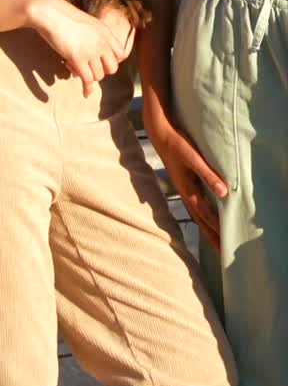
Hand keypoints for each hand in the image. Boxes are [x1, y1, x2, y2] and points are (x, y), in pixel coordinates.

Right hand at [27, 0, 133, 96]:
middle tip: (89, 68)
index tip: (103, 64)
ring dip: (88, 76)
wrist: (50, 13)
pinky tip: (85, 93)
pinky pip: (87, 80)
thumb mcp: (86, 23)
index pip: (121, 54)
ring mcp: (91, 51)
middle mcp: (102, 42)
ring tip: (75, 68)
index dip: (112, 61)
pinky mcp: (78, 59)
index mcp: (105, 32)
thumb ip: (94, 36)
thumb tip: (92, 50)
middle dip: (102, 71)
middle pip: (112, 68)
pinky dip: (87, 88)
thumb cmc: (62, 15)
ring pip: (98, 76)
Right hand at [142, 104, 226, 250]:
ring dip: (208, 228)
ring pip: (197, 214)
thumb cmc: (177, 144)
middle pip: (201, 220)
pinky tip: (206, 216)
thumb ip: (208, 175)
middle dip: (212, 236)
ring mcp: (183, 188)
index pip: (205, 215)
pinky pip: (195, 205)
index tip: (227, 243)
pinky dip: (203, 215)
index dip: (217, 229)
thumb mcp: (193, 158)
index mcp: (187, 190)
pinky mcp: (184, 183)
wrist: (159, 133)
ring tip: (217, 241)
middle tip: (223, 253)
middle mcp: (185, 192)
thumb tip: (224, 193)